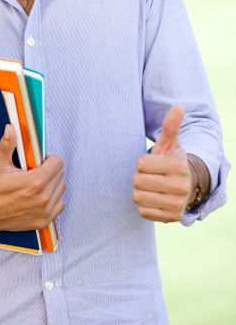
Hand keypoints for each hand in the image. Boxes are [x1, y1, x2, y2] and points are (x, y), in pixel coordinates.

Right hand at [0, 124, 65, 234]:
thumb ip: (7, 145)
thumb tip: (10, 129)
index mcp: (35, 182)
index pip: (58, 163)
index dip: (49, 158)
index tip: (40, 160)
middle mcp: (43, 198)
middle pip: (60, 175)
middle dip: (50, 169)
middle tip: (35, 170)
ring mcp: (44, 211)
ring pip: (60, 189)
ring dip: (52, 183)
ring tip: (37, 183)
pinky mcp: (43, 220)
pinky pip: (59, 205)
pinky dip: (53, 199)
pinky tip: (39, 195)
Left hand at [133, 106, 192, 222]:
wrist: (187, 186)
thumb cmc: (172, 161)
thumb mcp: (171, 143)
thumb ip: (171, 126)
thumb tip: (177, 106)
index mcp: (178, 166)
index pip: (141, 164)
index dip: (142, 162)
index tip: (153, 163)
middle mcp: (180, 187)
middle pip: (138, 181)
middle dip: (140, 177)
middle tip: (151, 176)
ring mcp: (176, 204)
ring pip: (138, 197)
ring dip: (140, 191)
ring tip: (151, 187)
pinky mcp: (171, 218)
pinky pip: (143, 211)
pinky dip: (144, 205)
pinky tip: (154, 199)